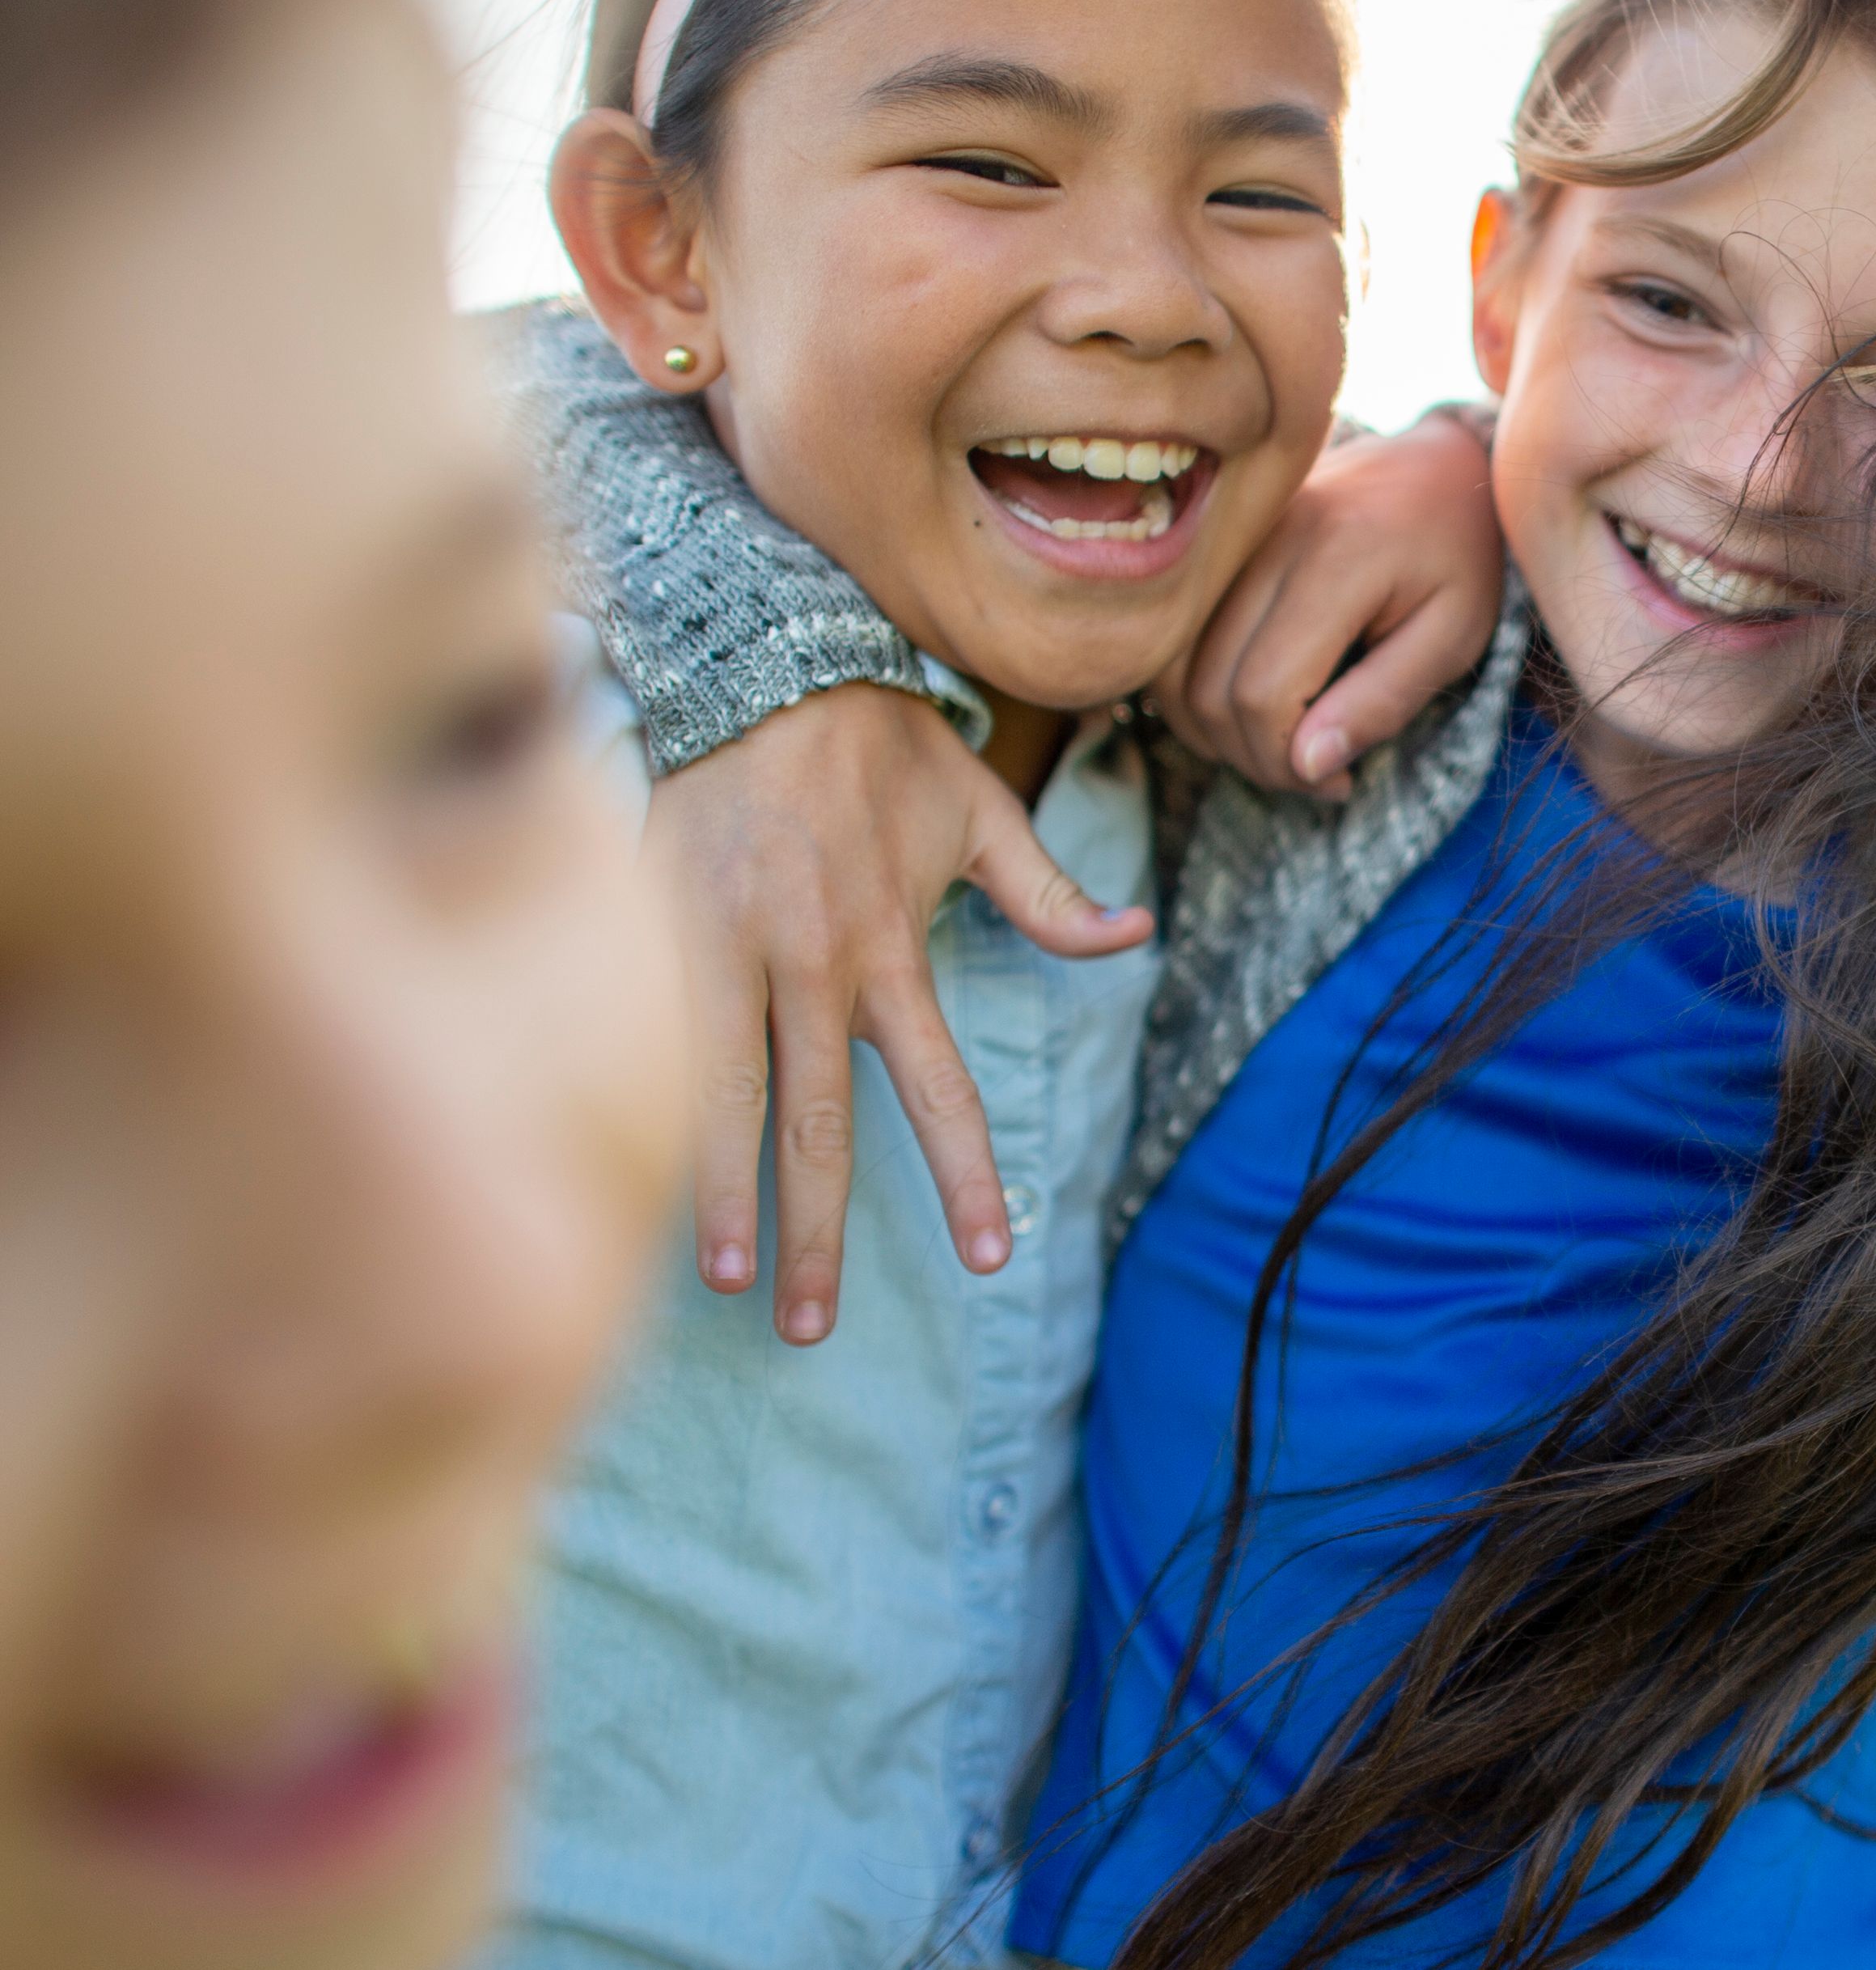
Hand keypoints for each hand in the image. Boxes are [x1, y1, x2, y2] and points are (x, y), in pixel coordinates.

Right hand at [645, 683, 1152, 1342]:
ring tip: (721, 1282)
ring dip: (720, 1199)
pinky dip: (643, 1112)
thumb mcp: (984, 812)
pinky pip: (648, 1041)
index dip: (968, 1176)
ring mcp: (724, 952)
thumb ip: (1052, 894)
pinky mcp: (653, 927)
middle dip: (817, 1235)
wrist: (763, 656)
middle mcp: (812, 967)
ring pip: (721, 1101)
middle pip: (815, 1129)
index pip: (940, 1091)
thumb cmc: (881, 743)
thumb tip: (1140, 934)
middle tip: (811, 1328)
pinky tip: (626, 1179)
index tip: (991, 1255)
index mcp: (892, 953)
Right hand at [1153, 405, 1504, 798]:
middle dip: (1252, 757)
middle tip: (1312, 775)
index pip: (1264, 692)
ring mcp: (1230, 535)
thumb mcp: (1453, 637)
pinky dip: (1192, 692)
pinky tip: (1246, 709)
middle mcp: (1268, 536)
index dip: (1286, 761)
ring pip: (1175, 667)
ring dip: (1213, 731)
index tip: (1338, 784)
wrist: (1439, 463)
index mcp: (1338, 556)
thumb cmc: (1460, 557)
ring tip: (1280, 747)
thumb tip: (1306, 766)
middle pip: (1210, 687)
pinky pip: (1172, 637)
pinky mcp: (1213, 543)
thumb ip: (1382, 701)